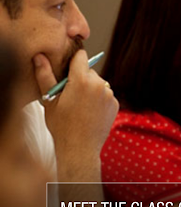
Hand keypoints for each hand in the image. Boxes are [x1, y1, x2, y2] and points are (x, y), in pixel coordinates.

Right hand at [34, 50, 117, 167]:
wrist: (80, 150)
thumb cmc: (61, 126)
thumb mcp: (49, 100)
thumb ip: (45, 75)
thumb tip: (39, 56)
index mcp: (81, 79)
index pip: (80, 56)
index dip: (72, 62)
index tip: (67, 71)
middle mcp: (99, 83)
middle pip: (89, 71)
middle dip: (80, 78)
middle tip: (70, 95)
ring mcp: (109, 94)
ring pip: (98, 83)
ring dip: (90, 89)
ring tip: (79, 107)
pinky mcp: (115, 104)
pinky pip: (105, 95)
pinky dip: (98, 100)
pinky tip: (89, 113)